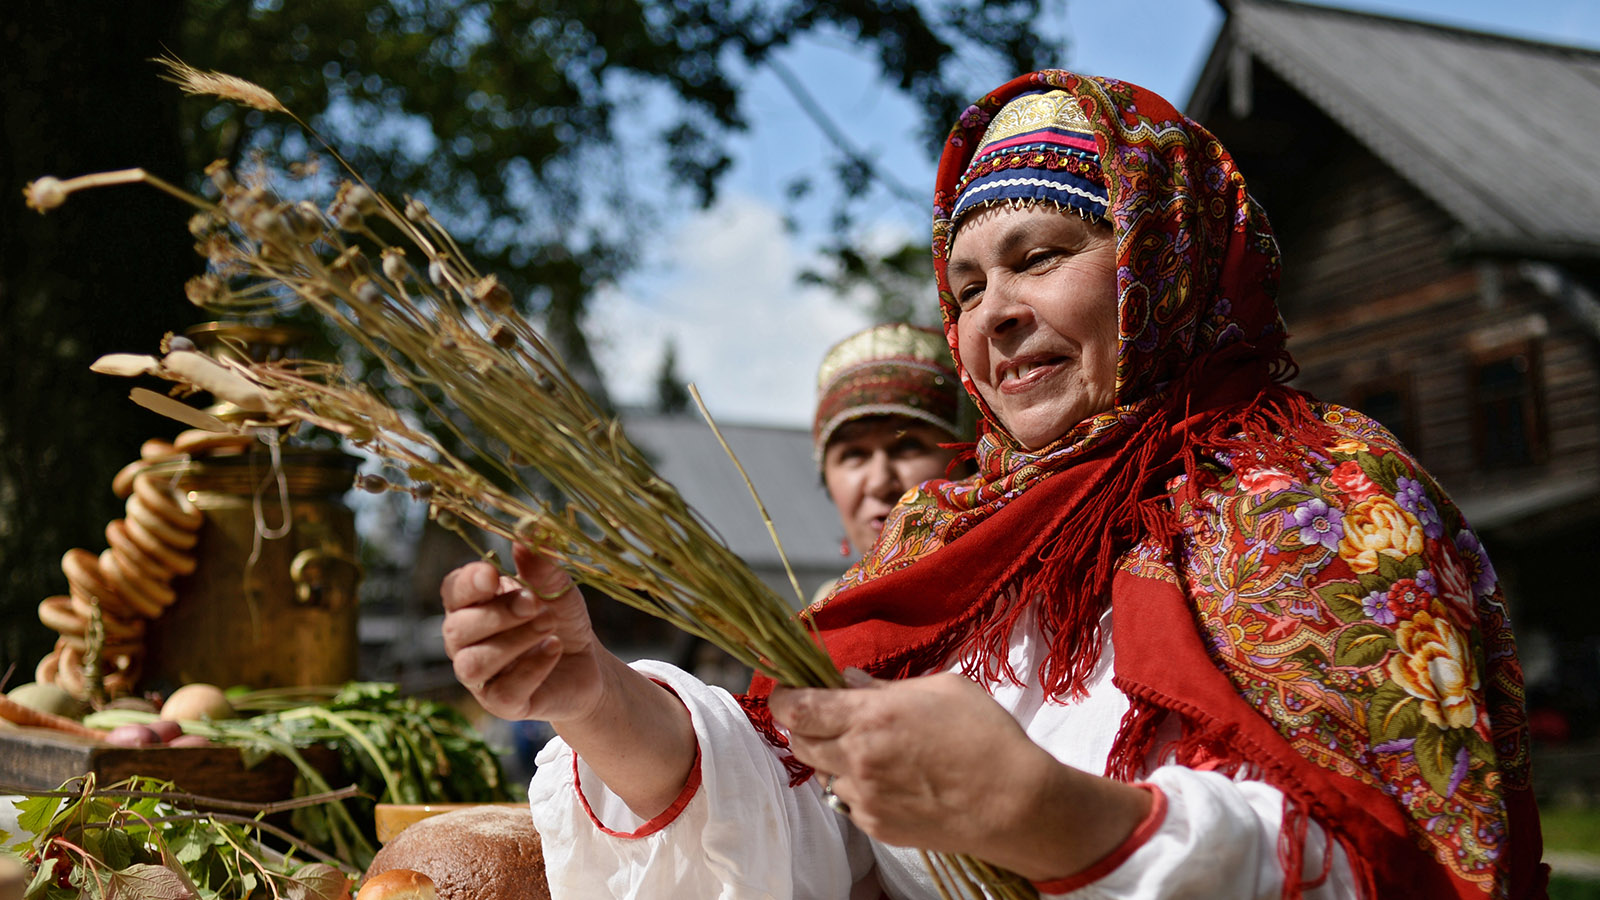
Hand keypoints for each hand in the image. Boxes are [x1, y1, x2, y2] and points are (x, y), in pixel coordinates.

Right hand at [441, 544, 697, 818]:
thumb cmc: (561, 619)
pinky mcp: (500, 703)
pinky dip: (530, 667)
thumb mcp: (558, 590)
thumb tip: (525, 537)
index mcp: (472, 605)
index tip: (494, 575)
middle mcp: (465, 641)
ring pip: (473, 663)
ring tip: (548, 625)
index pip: (453, 591)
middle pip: (458, 629)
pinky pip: (502, 690)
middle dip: (497, 614)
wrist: (587, 664)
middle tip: (534, 603)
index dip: (469, 583)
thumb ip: (541, 568)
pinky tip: (553, 649)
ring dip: (513, 641)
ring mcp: (478, 676)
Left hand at [771, 671, 1046, 854]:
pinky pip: (848, 801)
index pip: (796, 709)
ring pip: (823, 774)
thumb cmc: (985, 735)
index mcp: (870, 717)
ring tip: (872, 750)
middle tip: (828, 716)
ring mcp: (864, 797)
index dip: (782, 697)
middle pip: (799, 743)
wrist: (1014, 803)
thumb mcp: (941, 689)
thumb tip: (849, 681)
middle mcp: (858, 758)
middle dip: (805, 726)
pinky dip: (857, 786)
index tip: (786, 690)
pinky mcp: (876, 826)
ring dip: (834, 759)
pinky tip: (892, 778)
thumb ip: (886, 687)